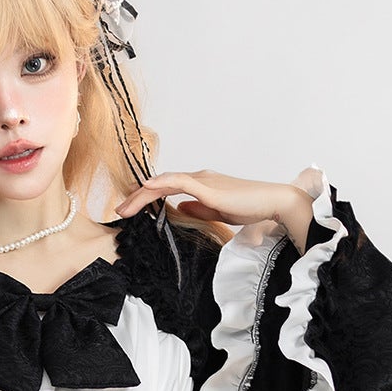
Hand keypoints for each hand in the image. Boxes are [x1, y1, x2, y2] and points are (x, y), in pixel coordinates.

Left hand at [114, 165, 323, 250]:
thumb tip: (180, 210)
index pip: (167, 188)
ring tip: (125, 208)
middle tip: (120, 211)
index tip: (130, 209)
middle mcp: (199, 178)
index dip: (146, 197)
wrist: (272, 202)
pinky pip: (178, 182)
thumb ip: (198, 210)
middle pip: (160, 185)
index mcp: (201, 184)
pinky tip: (146, 190)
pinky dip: (160, 184)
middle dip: (137, 198)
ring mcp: (203, 180)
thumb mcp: (217, 212)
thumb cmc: (250, 207)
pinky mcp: (208, 187)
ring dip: (142, 195)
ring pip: (164, 183)